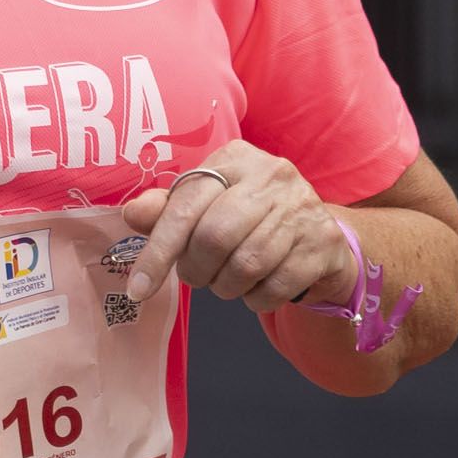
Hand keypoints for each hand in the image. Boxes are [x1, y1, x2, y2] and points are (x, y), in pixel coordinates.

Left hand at [124, 142, 351, 307]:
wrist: (316, 234)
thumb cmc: (248, 218)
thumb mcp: (206, 206)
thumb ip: (167, 210)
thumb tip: (133, 214)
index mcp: (235, 159)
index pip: (185, 207)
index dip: (158, 252)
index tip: (138, 289)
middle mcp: (272, 175)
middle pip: (215, 238)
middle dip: (196, 270)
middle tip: (198, 277)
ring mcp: (303, 208)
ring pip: (246, 265)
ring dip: (226, 287)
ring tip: (228, 281)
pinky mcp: (324, 243)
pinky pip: (275, 287)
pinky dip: (257, 298)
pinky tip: (258, 287)